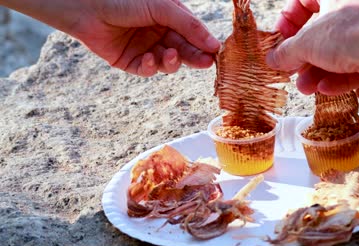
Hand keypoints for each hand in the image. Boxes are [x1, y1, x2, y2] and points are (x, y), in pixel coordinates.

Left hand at [73, 0, 219, 75]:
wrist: (87, 7)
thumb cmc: (125, 0)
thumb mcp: (163, 8)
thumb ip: (189, 26)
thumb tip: (214, 44)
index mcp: (169, 18)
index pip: (192, 35)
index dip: (204, 44)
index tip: (215, 53)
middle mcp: (159, 34)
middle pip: (183, 51)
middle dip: (193, 57)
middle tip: (205, 63)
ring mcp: (145, 48)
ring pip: (167, 63)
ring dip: (171, 62)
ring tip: (169, 56)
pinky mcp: (130, 62)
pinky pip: (147, 69)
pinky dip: (149, 66)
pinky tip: (148, 58)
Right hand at [269, 0, 358, 98]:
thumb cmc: (353, 29)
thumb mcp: (307, 42)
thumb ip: (287, 52)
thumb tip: (273, 60)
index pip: (303, 2)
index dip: (288, 23)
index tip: (279, 42)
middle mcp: (351, 13)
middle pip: (320, 39)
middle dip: (304, 61)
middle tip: (294, 75)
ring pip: (337, 59)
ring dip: (320, 77)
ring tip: (310, 89)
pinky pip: (356, 73)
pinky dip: (344, 84)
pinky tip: (333, 91)